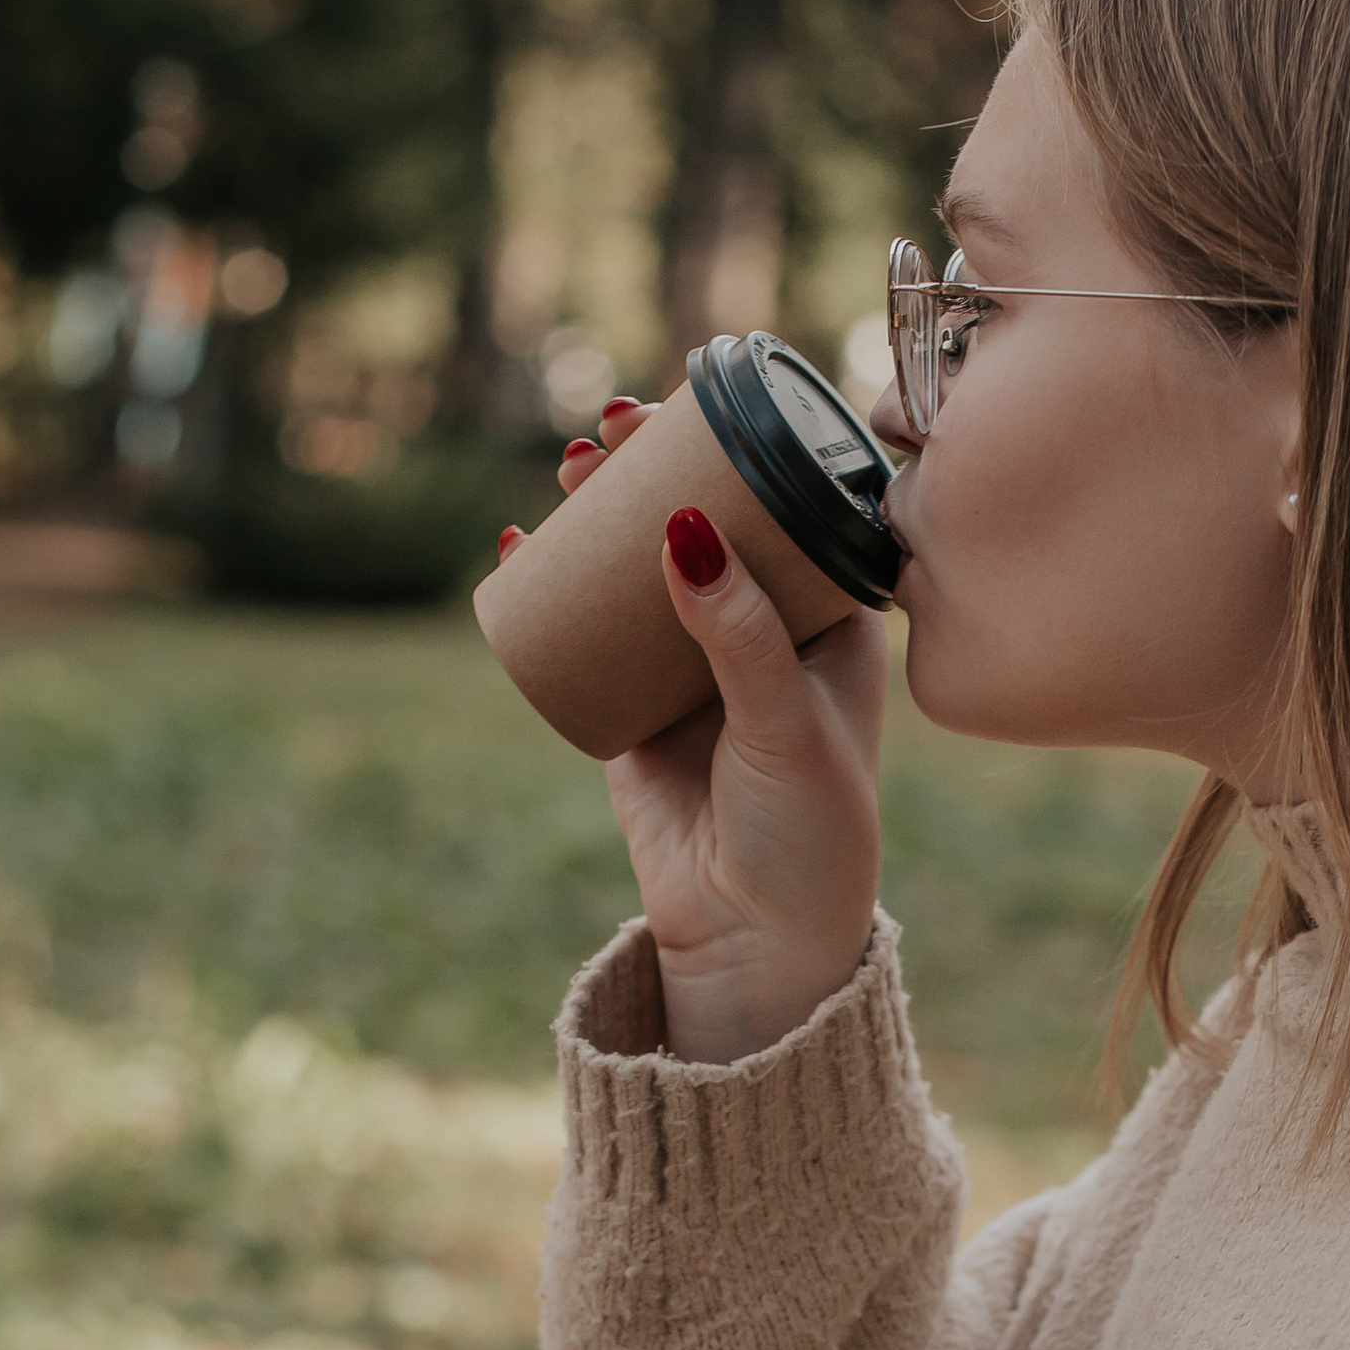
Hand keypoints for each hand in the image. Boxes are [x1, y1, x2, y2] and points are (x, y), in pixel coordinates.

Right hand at [506, 400, 877, 1062]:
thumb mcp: (784, 725)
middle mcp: (766, 630)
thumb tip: (682, 525)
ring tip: (563, 471)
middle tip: (605, 429)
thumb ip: (739, 632)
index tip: (692, 404)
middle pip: (704, 518)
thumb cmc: (807, 835)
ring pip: (640, 563)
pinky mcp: (634, 705)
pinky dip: (551, 583)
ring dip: (599, 510)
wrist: (754, 944)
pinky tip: (517, 546)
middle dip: (652, 464)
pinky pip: (587, 628)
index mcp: (832, 620)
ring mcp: (695, 663)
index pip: (790, 504)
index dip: (743, 445)